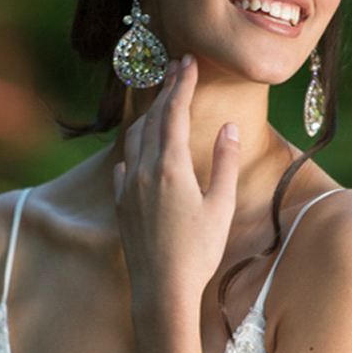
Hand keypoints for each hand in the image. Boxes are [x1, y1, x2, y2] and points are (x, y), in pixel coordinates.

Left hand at [113, 55, 240, 310]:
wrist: (160, 289)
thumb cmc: (197, 251)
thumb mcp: (220, 206)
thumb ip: (225, 163)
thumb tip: (229, 128)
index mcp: (170, 167)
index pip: (175, 113)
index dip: (182, 84)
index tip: (188, 62)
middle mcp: (144, 170)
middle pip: (153, 119)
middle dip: (165, 91)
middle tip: (176, 69)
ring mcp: (129, 187)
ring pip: (134, 138)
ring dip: (147, 115)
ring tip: (159, 101)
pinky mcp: (122, 204)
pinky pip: (124, 164)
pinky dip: (134, 147)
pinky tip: (138, 151)